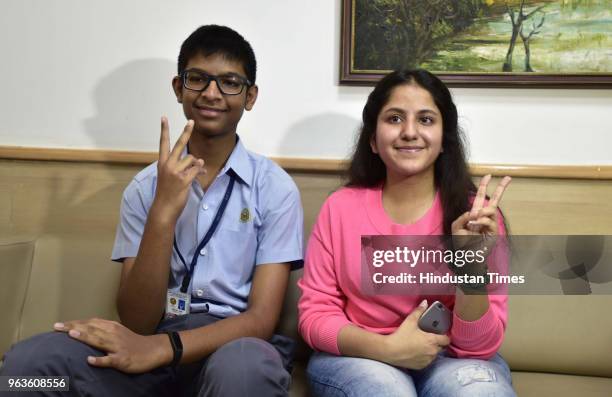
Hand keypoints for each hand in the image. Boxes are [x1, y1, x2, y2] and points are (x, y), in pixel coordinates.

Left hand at [54, 319, 171, 373]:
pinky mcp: (123, 359)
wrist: (153, 350)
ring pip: (99, 341)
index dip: (74, 323)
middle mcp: (114, 334)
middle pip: (91, 329)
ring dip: (85, 337)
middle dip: (73, 328)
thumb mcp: (117, 332)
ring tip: (71, 335)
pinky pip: (110, 360)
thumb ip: (101, 331)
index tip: (58, 324)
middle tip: (57, 327)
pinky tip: (90, 361)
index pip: (89, 323)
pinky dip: (100, 360)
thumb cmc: (132, 343)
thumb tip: (82, 329)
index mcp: (111, 327)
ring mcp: (118, 347)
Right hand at [153, 117, 204, 220]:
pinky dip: (199, 172)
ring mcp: (175, 172)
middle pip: (179, 144)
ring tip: (195, 174)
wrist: (163, 208)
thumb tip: (199, 161)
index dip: (164, 130)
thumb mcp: (168, 177)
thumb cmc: (167, 193)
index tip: (163, 118)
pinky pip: (197, 169)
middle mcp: (168, 165)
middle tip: (192, 122)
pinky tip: (198, 176)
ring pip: (192, 159)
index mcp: (162, 163)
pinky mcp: (183, 179)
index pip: (163, 143)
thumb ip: (181, 166)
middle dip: (186, 132)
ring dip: (197, 165)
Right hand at [382, 300, 449, 369]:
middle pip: (441, 347)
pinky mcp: (422, 366)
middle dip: (437, 342)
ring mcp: (428, 360)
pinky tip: (417, 352)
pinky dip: (425, 357)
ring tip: (422, 345)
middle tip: (428, 337)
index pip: (446, 339)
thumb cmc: (401, 336)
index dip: (444, 336)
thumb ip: (419, 311)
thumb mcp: (410, 321)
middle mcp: (433, 351)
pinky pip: (427, 361)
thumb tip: (425, 303)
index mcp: (432, 340)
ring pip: (434, 354)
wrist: (390, 351)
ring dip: (431, 350)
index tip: (439, 333)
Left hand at [451, 174, 511, 253]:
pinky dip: (480, 221)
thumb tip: (474, 212)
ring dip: (481, 212)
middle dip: (501, 188)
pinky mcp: (494, 232)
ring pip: (491, 210)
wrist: (466, 256)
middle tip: (508, 178)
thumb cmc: (461, 241)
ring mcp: (491, 224)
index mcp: (475, 214)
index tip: (488, 175)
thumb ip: (463, 216)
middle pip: (495, 200)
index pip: (481, 197)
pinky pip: (489, 221)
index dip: (484, 186)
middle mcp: (484, 217)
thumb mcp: (457, 226)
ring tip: (473, 220)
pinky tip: (474, 226)